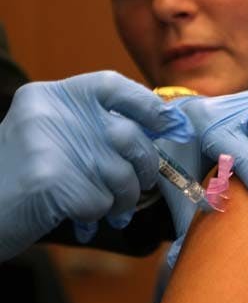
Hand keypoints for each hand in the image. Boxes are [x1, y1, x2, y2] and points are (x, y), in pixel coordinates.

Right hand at [0, 71, 192, 261]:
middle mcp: (49, 113)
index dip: (147, 104)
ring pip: (121, 173)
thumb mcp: (53, 136)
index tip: (168, 124)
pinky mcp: (50, 182)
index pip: (112, 84)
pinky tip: (81, 218)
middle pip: (128, 134)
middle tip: (144, 183)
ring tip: (113, 208)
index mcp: (50, 95)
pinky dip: (97, 215)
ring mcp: (48, 146)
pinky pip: (101, 201)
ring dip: (124, 198)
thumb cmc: (23, 178)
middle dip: (145, 165)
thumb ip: (98, 126)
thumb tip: (165, 124)